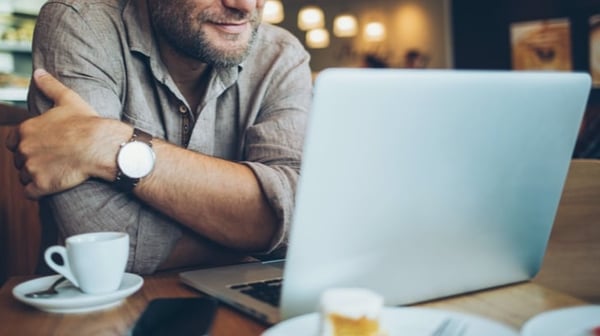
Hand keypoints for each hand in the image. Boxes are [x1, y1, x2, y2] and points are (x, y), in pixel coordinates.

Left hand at [5, 69, 109, 198]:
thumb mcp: (68, 100)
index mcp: (26, 130)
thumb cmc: (87, 123)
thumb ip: (49, 86)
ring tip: (57, 172)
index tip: (43, 147)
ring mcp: (31, 168)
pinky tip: (54, 184)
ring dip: (36, 176)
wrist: (101, 146)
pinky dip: (39, 191)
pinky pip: (31, 192)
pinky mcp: (41, 185)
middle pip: (19, 161)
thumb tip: (38, 73)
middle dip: (33, 162)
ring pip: (25, 177)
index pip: (12, 142)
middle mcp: (24, 150)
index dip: (26, 145)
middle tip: (54, 160)